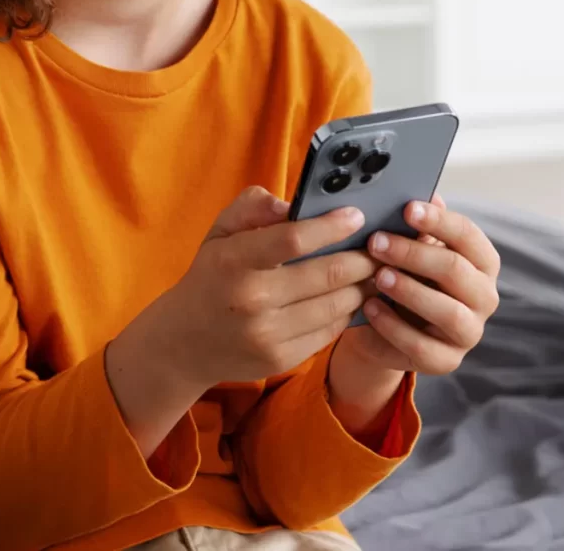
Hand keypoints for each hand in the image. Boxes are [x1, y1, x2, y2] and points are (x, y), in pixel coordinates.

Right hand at [128, 186, 377, 388]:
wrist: (184, 343)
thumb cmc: (211, 277)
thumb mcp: (219, 233)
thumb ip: (251, 207)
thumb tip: (290, 204)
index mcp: (234, 261)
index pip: (294, 239)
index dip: (332, 226)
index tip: (356, 216)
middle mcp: (251, 299)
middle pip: (328, 274)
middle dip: (363, 258)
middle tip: (379, 247)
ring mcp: (267, 334)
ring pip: (336, 305)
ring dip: (362, 286)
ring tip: (372, 271)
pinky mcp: (281, 359)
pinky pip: (329, 331)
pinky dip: (346, 312)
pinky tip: (350, 298)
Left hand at [337, 198, 500, 375]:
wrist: (383, 326)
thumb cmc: (403, 276)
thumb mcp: (408, 250)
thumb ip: (417, 227)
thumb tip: (425, 195)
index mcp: (481, 263)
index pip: (468, 236)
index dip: (438, 221)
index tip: (407, 208)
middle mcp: (484, 297)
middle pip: (455, 270)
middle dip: (413, 253)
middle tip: (376, 241)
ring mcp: (469, 332)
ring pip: (447, 311)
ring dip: (409, 290)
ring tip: (377, 276)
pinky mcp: (446, 361)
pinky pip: (422, 346)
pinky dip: (393, 326)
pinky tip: (370, 308)